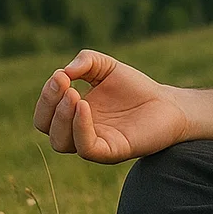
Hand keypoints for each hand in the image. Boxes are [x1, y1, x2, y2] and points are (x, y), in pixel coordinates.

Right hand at [31, 49, 190, 163]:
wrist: (168, 104)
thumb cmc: (134, 88)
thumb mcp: (106, 67)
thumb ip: (85, 61)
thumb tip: (64, 72)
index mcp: (73, 114)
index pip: (45, 112)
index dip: (46, 95)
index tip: (61, 76)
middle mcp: (78, 132)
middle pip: (46, 127)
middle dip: (48, 104)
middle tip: (63, 83)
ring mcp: (94, 143)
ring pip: (61, 142)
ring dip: (61, 117)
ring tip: (74, 95)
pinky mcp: (111, 151)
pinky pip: (86, 148)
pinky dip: (80, 128)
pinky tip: (84, 106)